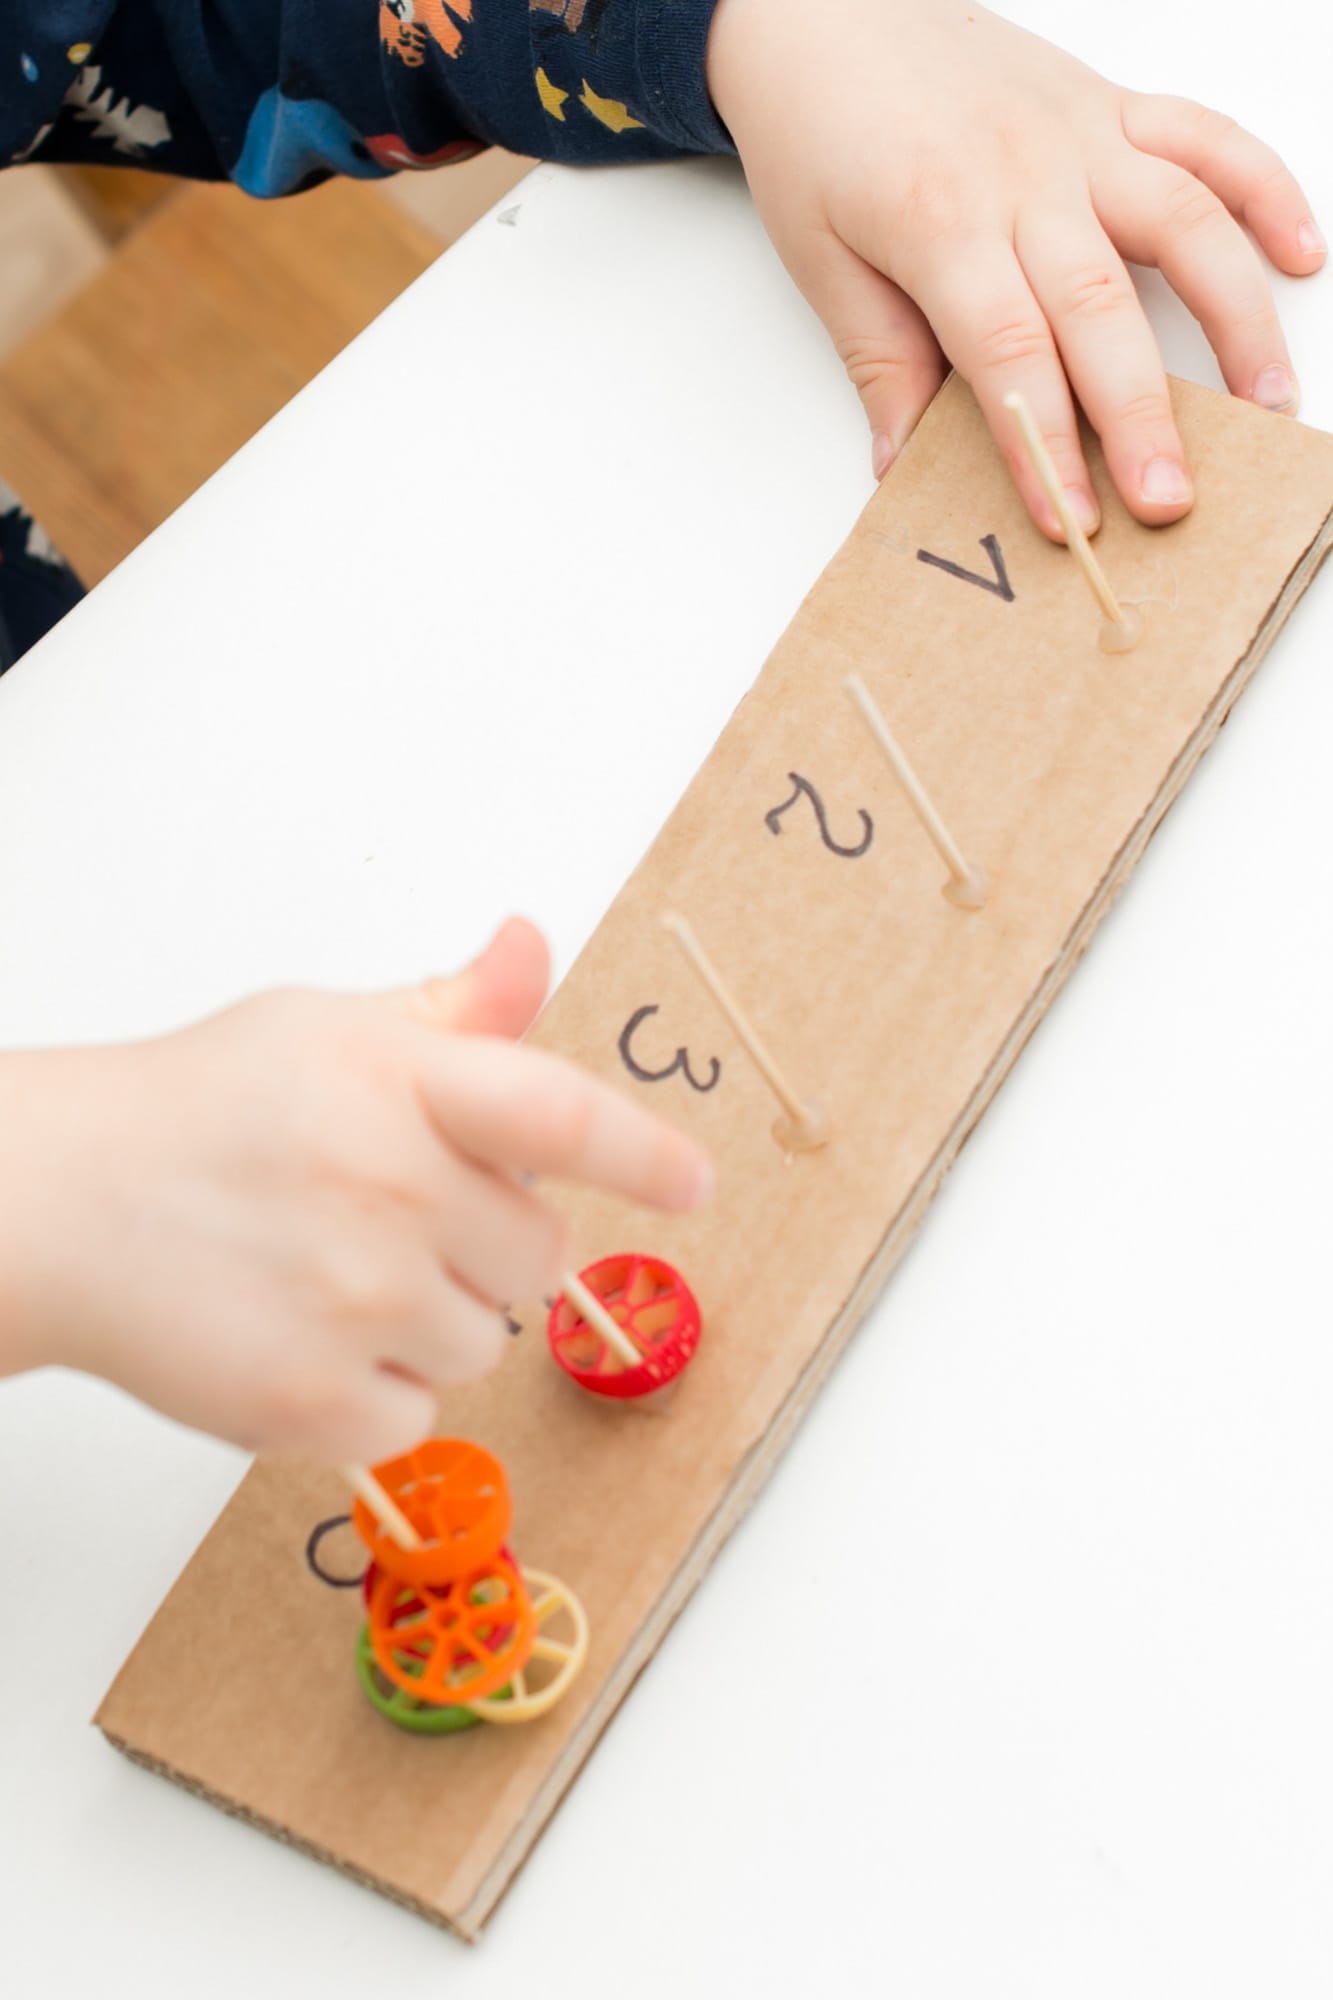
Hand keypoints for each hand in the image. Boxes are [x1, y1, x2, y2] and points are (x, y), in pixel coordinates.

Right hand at [0, 920, 710, 1459]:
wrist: (62, 1202)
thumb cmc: (203, 1107)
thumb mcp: (329, 1028)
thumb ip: (454, 1011)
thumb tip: (534, 946)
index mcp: (404, 1082)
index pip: (561, 1115)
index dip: (643, 1155)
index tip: (696, 1187)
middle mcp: (391, 1186)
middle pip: (537, 1257)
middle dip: (489, 1246)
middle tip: (397, 1219)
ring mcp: (353, 1299)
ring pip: (482, 1342)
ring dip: (429, 1321)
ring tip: (330, 1272)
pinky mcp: (312, 1399)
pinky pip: (418, 1415)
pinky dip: (375, 1392)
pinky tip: (306, 1333)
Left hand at [706, 0, 1324, 537]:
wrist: (822, 13)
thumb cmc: (820, 136)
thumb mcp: (822, 261)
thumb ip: (879, 362)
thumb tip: (900, 468)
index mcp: (940, 222)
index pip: (1008, 355)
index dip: (1043, 447)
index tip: (1068, 522)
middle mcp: (1024, 176)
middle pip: (1099, 310)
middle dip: (1139, 417)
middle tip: (1169, 500)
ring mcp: (1079, 137)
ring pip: (1183, 224)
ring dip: (1236, 319)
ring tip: (1267, 403)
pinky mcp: (1111, 106)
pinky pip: (1207, 140)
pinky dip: (1265, 191)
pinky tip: (1300, 255)